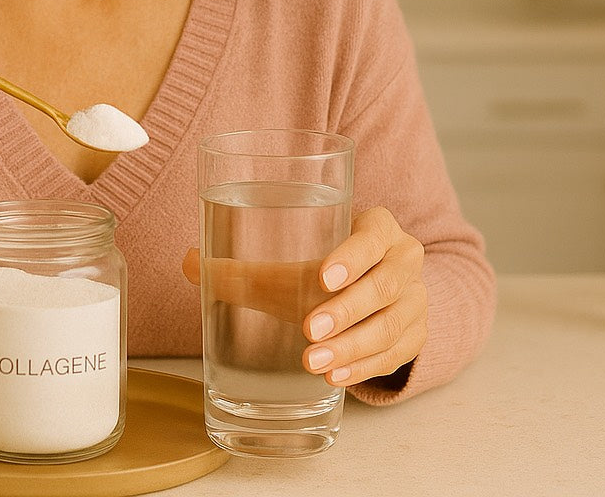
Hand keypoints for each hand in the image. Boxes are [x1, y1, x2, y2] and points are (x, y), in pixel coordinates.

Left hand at [181, 206, 426, 386]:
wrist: (376, 290)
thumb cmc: (326, 270)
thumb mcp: (293, 265)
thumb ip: (243, 268)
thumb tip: (187, 262)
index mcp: (378, 229)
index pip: (373, 236)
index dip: (351, 256)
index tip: (320, 277)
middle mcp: (405, 261)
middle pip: (385, 285)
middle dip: (345, 311)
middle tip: (308, 330)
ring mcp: (417, 301)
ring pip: (391, 325)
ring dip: (352, 346)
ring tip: (313, 362)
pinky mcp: (416, 337)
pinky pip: (395, 355)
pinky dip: (364, 368)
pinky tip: (335, 376)